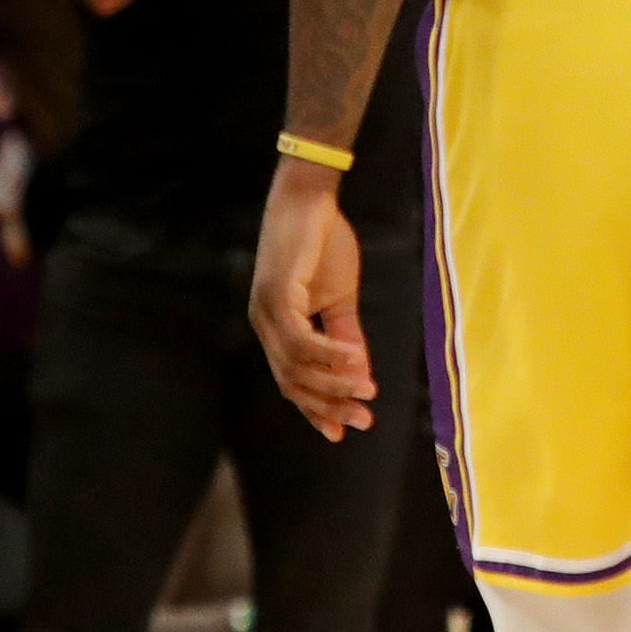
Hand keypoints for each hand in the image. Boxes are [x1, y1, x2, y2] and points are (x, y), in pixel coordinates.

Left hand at [248, 160, 375, 438]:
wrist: (309, 198)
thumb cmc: (322, 243)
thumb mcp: (340, 296)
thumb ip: (347, 335)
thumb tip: (360, 373)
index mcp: (275, 327)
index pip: (292, 380)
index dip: (315, 409)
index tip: (341, 433)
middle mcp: (264, 324)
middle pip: (292, 381)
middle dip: (328, 405)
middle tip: (363, 420)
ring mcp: (266, 311)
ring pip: (296, 366)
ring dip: (333, 384)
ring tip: (367, 392)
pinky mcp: (277, 295)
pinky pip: (301, 338)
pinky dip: (329, 353)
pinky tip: (355, 360)